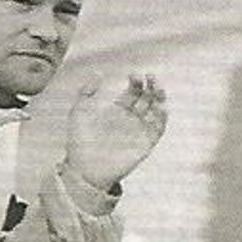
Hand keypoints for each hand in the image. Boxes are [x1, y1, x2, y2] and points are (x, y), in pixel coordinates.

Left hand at [64, 74, 166, 189]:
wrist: (85, 167)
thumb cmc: (79, 142)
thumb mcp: (78, 113)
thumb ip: (85, 93)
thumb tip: (97, 76)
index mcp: (117, 110)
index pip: (133, 91)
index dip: (136, 82)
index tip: (133, 74)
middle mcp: (130, 119)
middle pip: (147, 98)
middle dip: (151, 86)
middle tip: (150, 76)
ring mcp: (139, 130)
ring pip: (156, 110)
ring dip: (160, 98)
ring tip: (157, 87)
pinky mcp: (145, 143)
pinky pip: (158, 128)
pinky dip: (162, 117)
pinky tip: (160, 106)